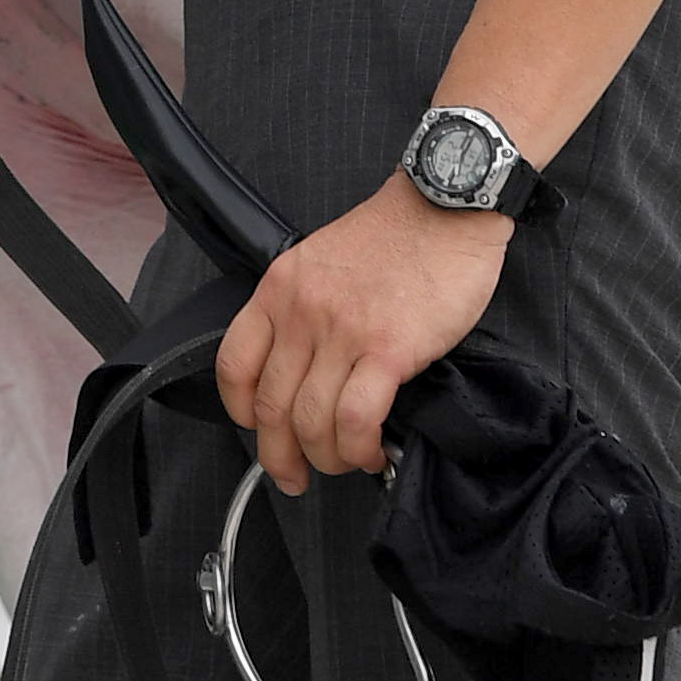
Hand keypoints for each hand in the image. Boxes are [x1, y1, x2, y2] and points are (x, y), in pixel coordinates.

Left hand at [215, 175, 509, 492]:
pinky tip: (373, 452)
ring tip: (349, 461)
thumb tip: (307, 372)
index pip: (234, 364)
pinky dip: (360, 448)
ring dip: (327, 458)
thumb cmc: (395, 234)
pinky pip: (357, 419)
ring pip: (311, 422)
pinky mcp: (387, 349)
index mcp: (280, 289)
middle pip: (271, 408)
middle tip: (297, 475)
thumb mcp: (322, 260)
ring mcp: (342, 332)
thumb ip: (305, 310)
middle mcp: (301, 312)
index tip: (261, 432)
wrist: (445, 205)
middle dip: (281, 457)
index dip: (243, 413)